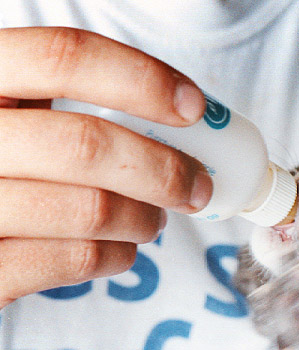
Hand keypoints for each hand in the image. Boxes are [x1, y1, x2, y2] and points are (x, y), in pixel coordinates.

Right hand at [0, 27, 211, 307]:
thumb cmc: (9, 165)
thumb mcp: (21, 117)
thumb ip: (73, 109)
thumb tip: (179, 117)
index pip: (64, 58)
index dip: (141, 79)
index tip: (193, 107)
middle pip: (87, 145)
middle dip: (163, 171)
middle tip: (197, 187)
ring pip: (92, 209)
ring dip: (145, 218)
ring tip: (154, 220)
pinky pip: (76, 260)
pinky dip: (119, 256)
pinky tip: (123, 249)